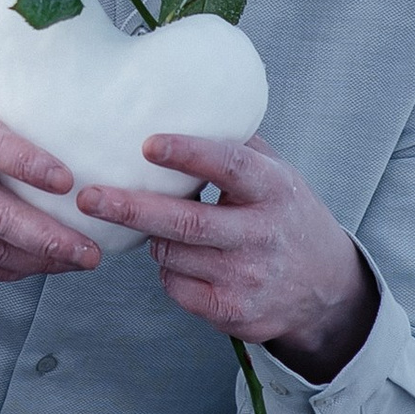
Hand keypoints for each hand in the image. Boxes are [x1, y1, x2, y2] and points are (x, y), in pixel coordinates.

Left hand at [78, 134, 377, 378]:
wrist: (327, 290)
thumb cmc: (285, 218)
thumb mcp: (278, 176)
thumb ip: (237, 145)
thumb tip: (183, 101)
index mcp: (274, 189)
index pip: (230, 167)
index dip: (188, 154)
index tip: (147, 143)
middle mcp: (262, 234)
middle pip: (187, 223)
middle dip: (131, 209)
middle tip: (88, 197)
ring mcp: (248, 278)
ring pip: (172, 255)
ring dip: (154, 239)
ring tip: (161, 227)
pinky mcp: (233, 312)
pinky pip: (175, 287)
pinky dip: (168, 271)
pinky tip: (186, 262)